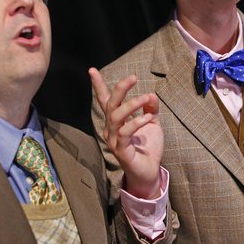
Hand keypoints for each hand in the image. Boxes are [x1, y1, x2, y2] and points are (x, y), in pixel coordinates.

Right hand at [89, 68, 163, 198]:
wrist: (149, 172)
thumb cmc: (147, 148)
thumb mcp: (152, 124)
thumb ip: (151, 109)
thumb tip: (151, 95)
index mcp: (116, 121)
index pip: (105, 101)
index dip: (98, 86)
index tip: (92, 70)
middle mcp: (111, 129)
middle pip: (110, 105)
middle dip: (120, 89)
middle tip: (133, 77)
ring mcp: (114, 140)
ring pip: (116, 117)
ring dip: (131, 105)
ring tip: (146, 97)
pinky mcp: (121, 150)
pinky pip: (125, 132)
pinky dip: (136, 122)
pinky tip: (148, 118)